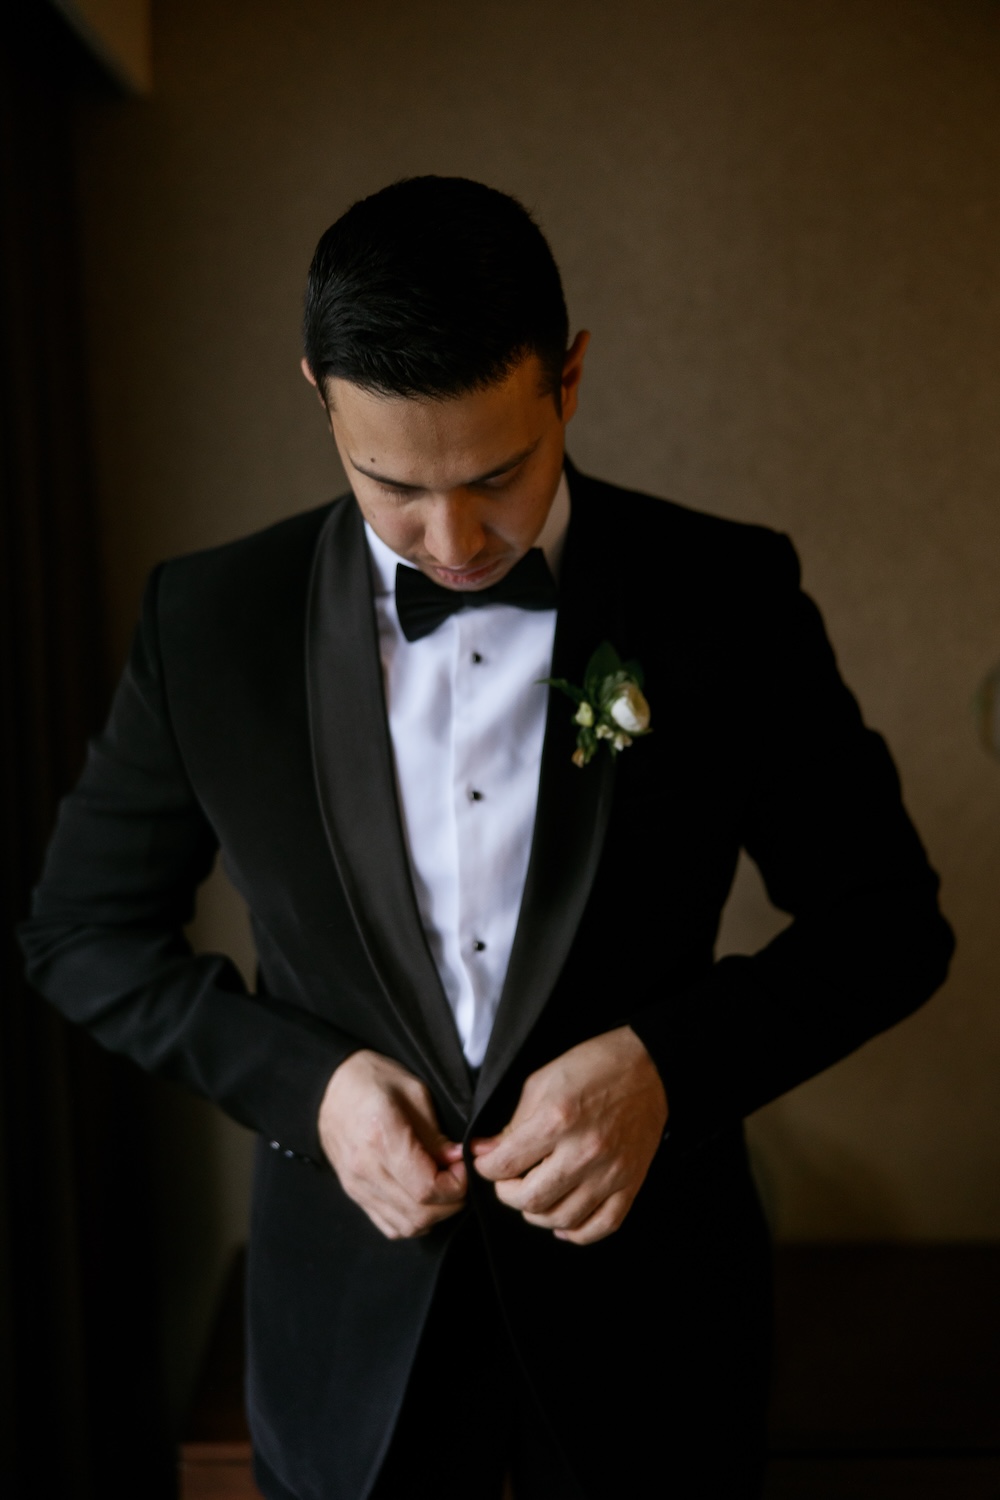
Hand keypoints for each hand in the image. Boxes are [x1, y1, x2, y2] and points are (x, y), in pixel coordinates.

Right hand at [318, 1050, 466, 1239]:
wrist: (330, 1086)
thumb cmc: (373, 1080)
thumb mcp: (413, 1091)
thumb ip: (435, 1133)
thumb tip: (458, 1161)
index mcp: (381, 1136)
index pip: (426, 1188)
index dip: (456, 1185)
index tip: (463, 1166)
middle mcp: (365, 1167)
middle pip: (419, 1213)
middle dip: (451, 1202)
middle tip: (459, 1176)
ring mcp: (357, 1185)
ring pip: (407, 1226)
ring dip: (435, 1214)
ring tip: (444, 1186)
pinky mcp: (354, 1194)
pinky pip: (390, 1226)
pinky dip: (414, 1222)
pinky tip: (423, 1199)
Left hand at [470, 1026, 666, 1245]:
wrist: (648, 1067)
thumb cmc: (594, 1067)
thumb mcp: (542, 1082)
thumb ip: (513, 1122)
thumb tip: (486, 1151)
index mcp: (557, 1120)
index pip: (506, 1164)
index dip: (486, 1167)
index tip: (486, 1163)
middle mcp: (584, 1151)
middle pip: (530, 1200)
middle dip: (507, 1194)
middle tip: (507, 1180)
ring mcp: (611, 1172)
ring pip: (562, 1219)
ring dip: (538, 1213)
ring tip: (533, 1196)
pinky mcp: (630, 1183)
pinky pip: (601, 1226)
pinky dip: (577, 1232)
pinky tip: (564, 1221)